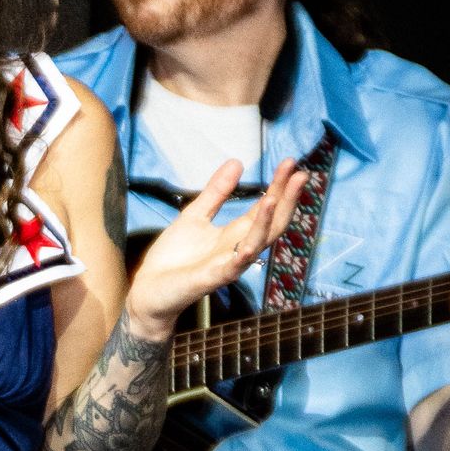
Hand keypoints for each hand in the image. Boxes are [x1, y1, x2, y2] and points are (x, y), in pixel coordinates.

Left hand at [127, 158, 308, 336]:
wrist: (149, 289)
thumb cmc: (174, 258)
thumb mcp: (195, 215)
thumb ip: (216, 191)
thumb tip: (237, 162)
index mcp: (236, 234)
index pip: (265, 208)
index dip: (278, 186)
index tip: (290, 164)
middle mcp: (239, 249)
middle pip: (271, 223)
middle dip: (286, 200)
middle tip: (299, 175)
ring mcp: (229, 264)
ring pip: (258, 243)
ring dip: (268, 221)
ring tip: (274, 197)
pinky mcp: (213, 278)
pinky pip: (234, 266)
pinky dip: (244, 254)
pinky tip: (250, 242)